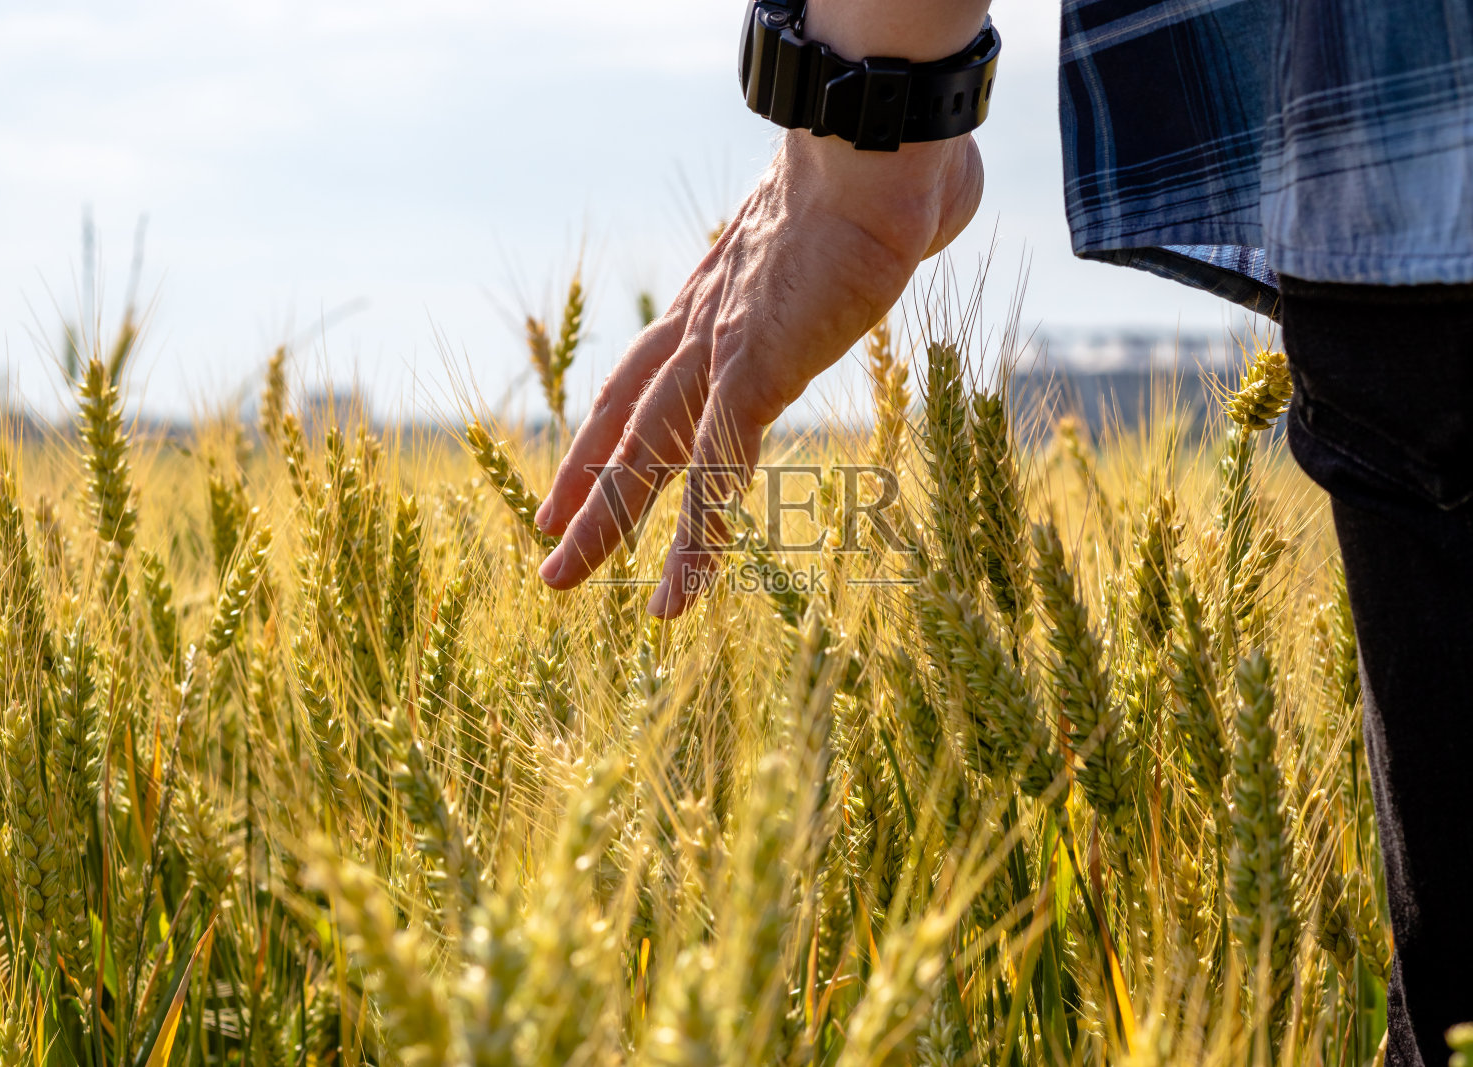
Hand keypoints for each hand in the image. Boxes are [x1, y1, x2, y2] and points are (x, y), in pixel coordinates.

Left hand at [533, 129, 983, 616]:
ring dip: (608, 521)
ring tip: (566, 582)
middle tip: (548, 554)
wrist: (876, 140)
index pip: (642, 378)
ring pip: (648, 454)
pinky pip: (718, 471)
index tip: (576, 478)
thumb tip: (924, 209)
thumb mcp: (857, 219)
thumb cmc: (885, 165)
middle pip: (627, 422)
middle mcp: (704, 327)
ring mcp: (723, 350)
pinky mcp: (756, 372)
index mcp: (718, 298)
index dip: (606, 432)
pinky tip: (680, 588)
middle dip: (586, 491)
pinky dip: (699, 534)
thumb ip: (869, 237)